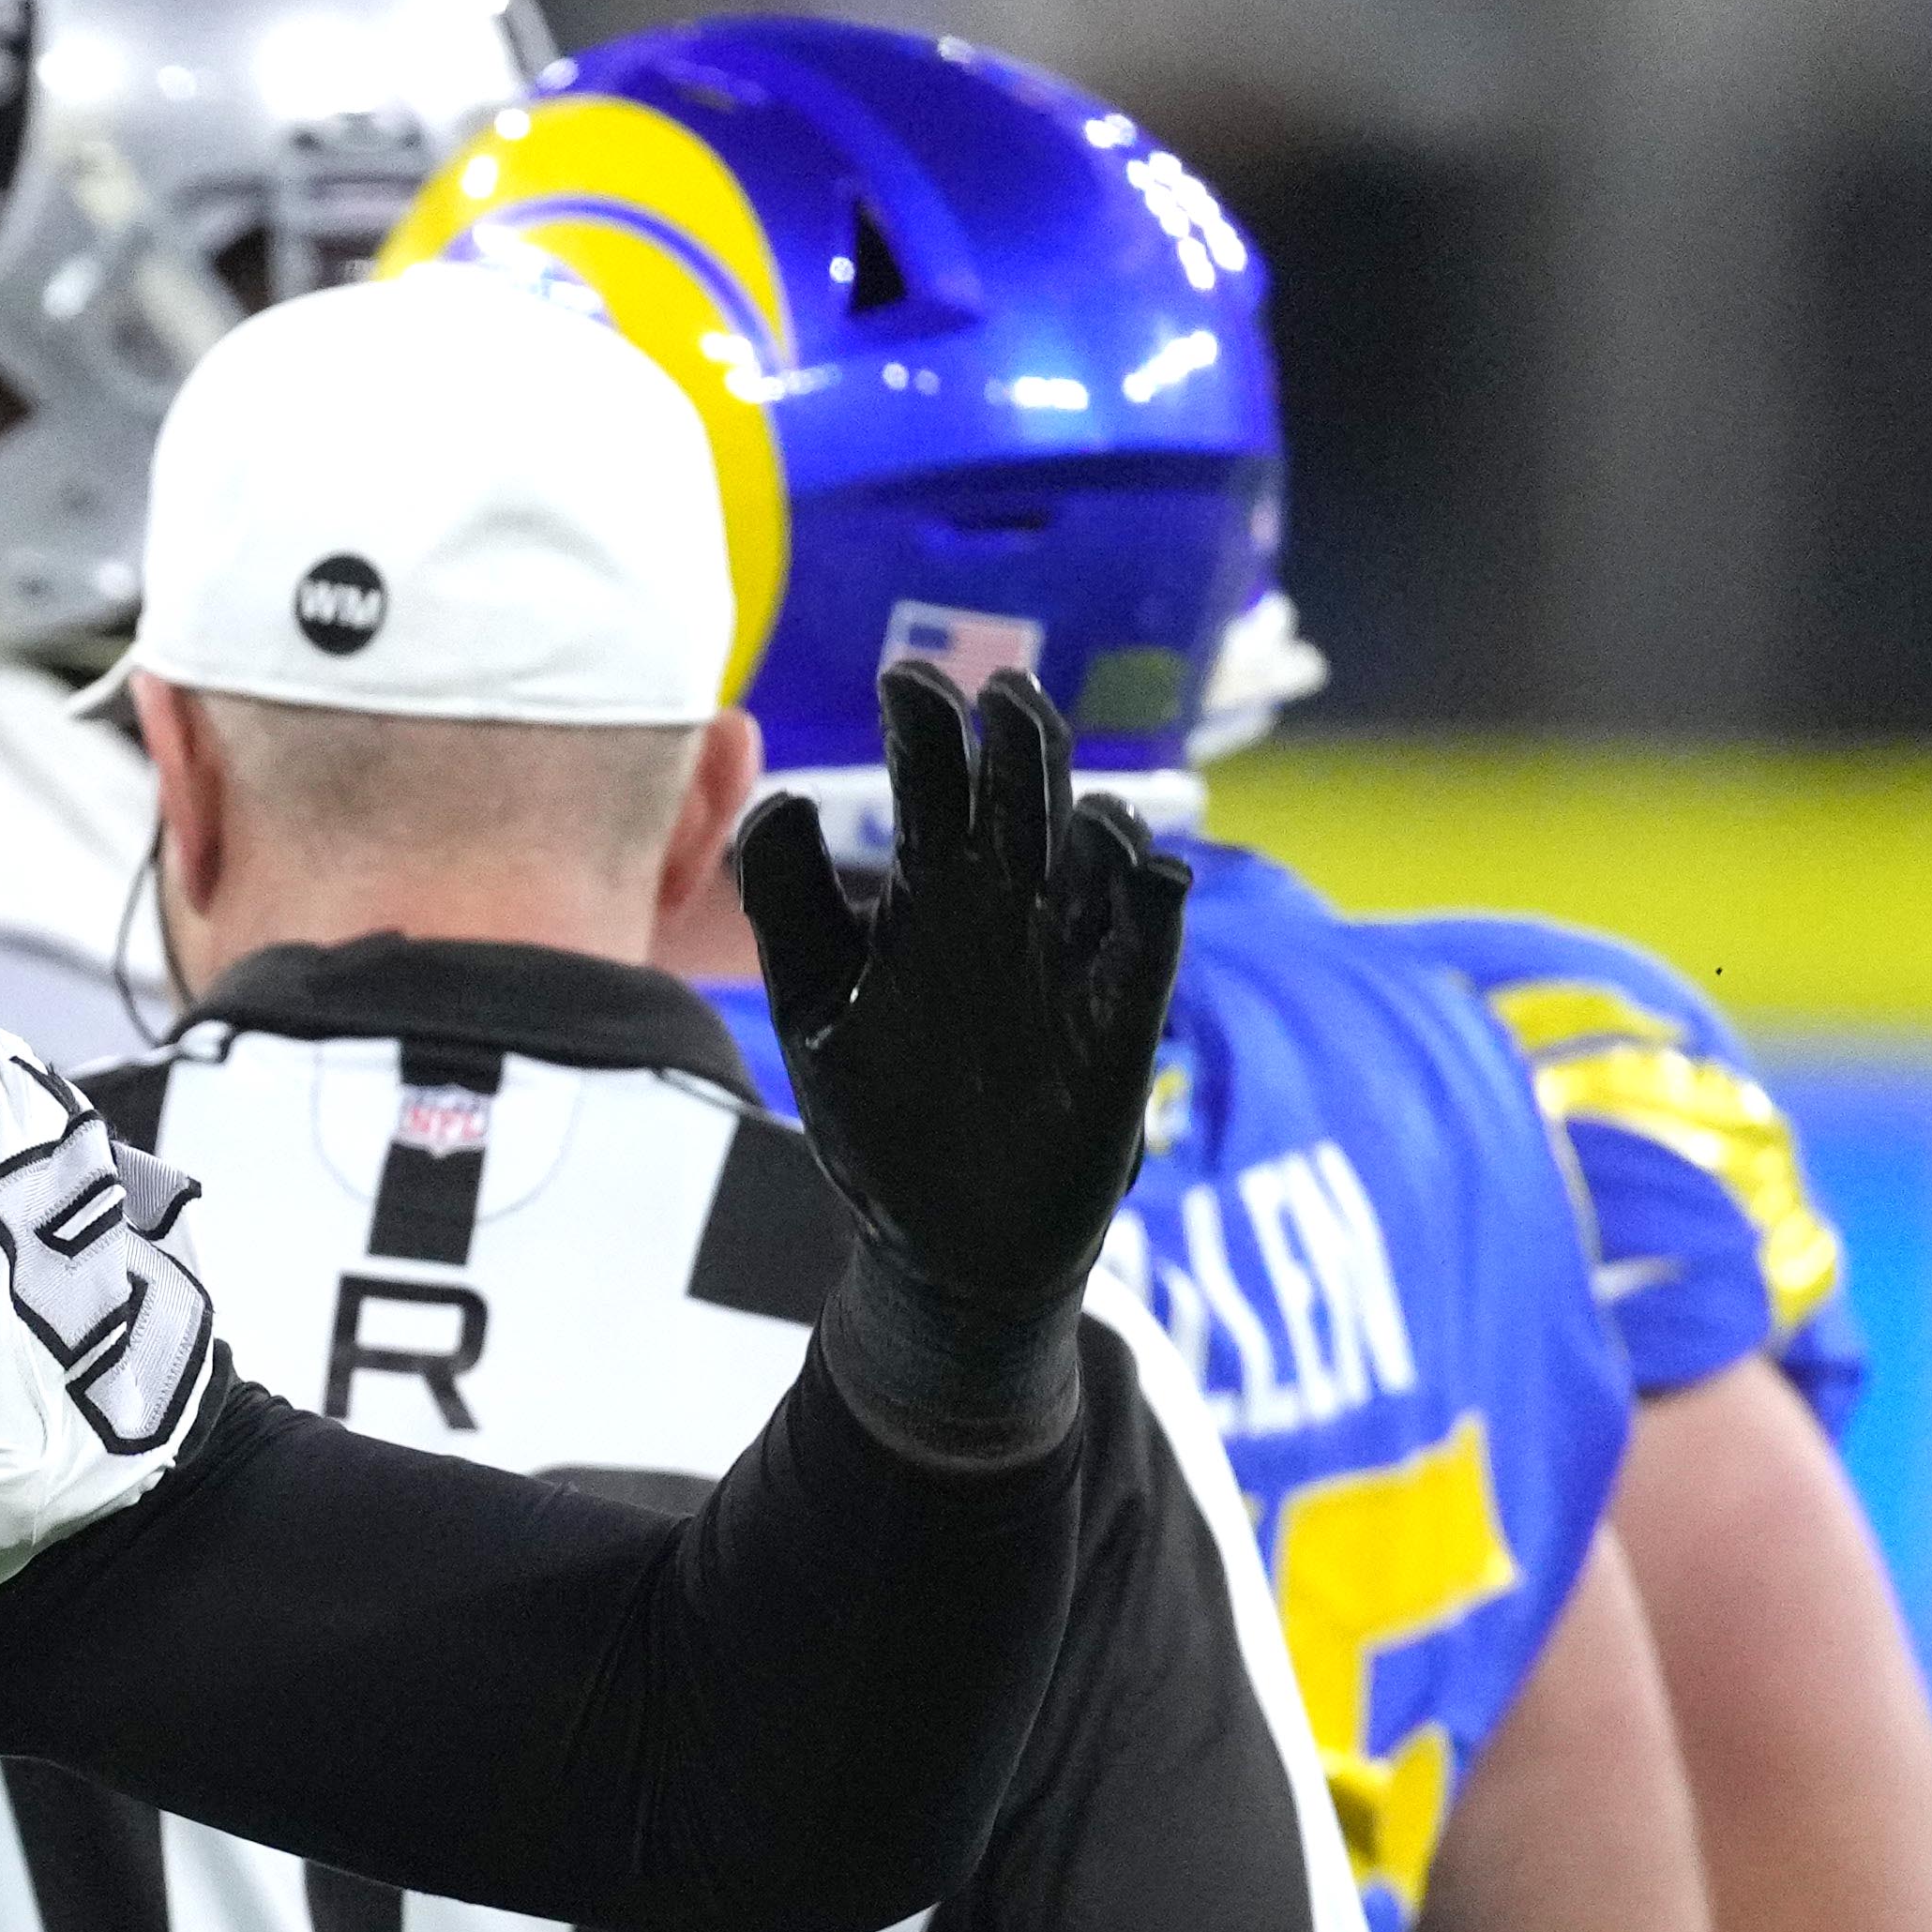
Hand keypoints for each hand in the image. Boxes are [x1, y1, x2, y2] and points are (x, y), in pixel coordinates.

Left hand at [733, 664, 1188, 1439]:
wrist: (946, 1246)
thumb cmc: (880, 1120)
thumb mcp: (814, 1008)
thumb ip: (789, 907)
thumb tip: (779, 800)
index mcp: (930, 898)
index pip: (937, 783)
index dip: (927, 724)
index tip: (903, 686)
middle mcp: (1008, 910)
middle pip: (1023, 791)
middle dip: (1012, 735)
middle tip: (992, 698)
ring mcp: (1070, 958)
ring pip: (1094, 846)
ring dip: (1080, 799)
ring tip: (1055, 778)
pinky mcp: (1119, 1020)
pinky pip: (1151, 936)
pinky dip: (1152, 892)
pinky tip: (1136, 865)